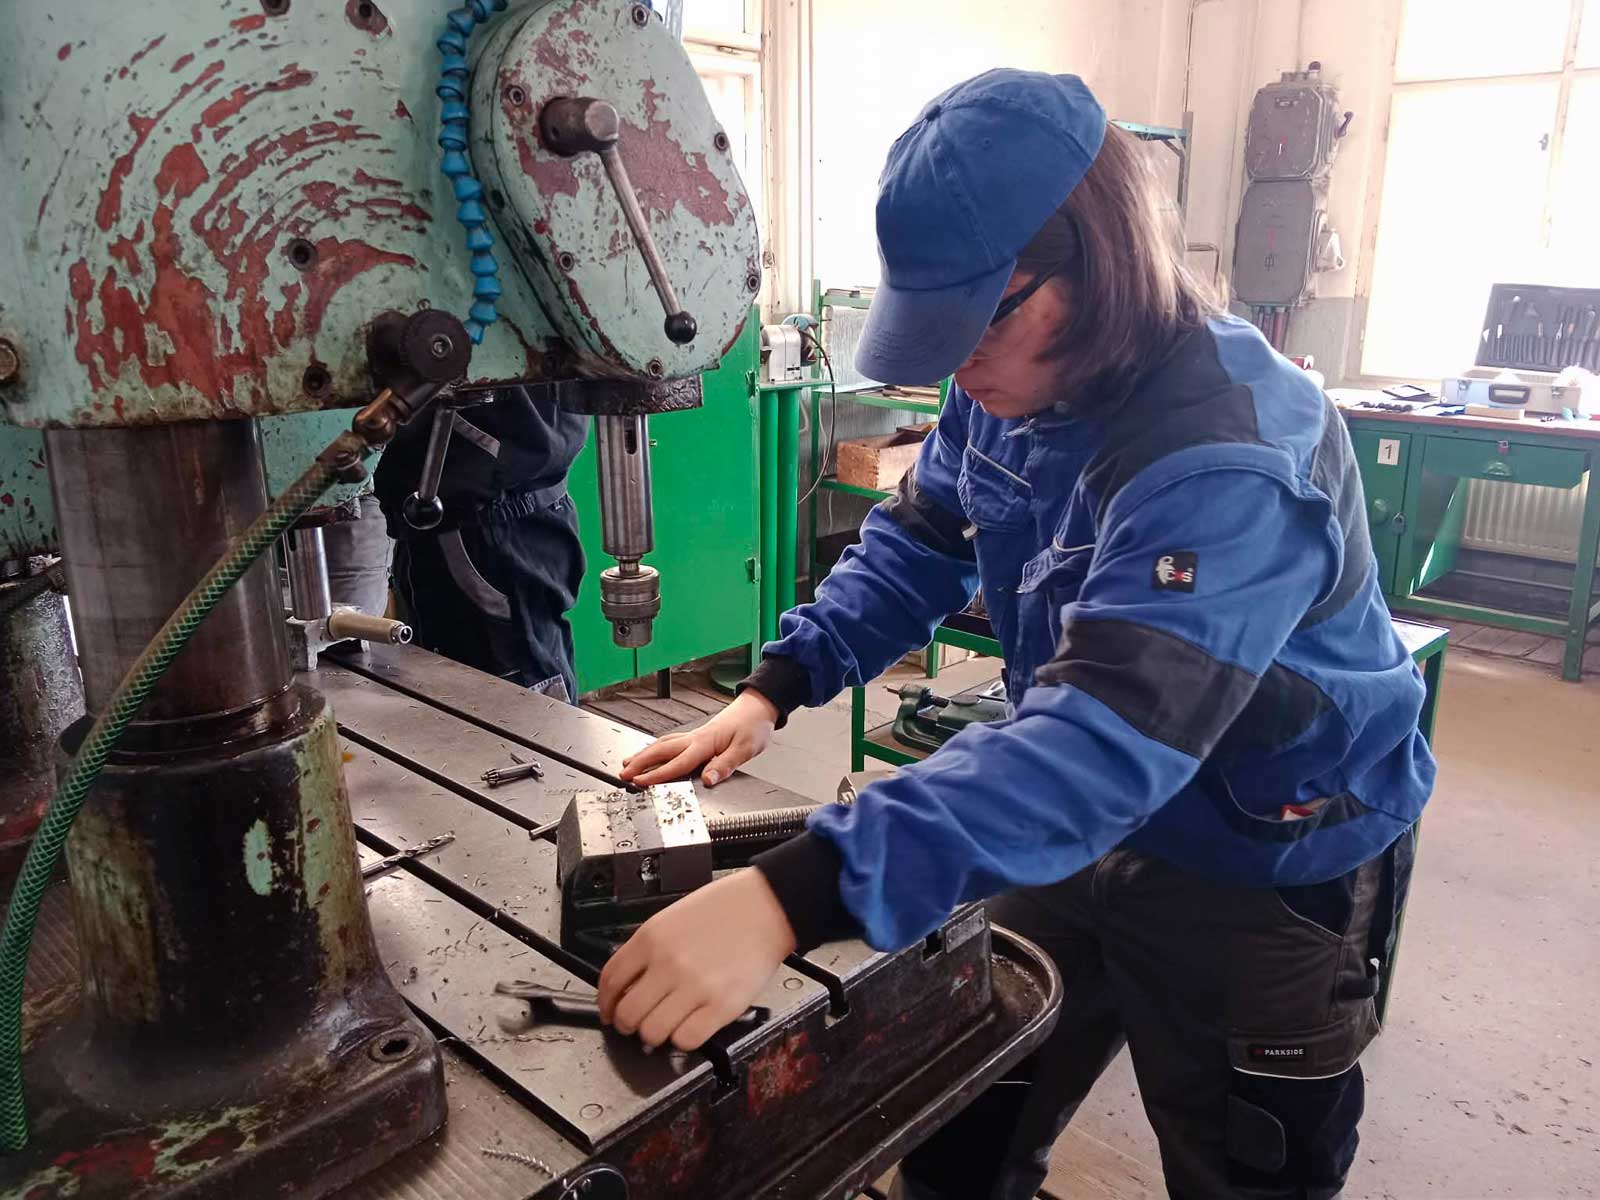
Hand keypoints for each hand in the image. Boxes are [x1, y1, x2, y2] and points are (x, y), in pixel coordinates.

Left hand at [598, 869, 796, 1050]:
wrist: (767, 906)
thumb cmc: (725, 909)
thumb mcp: (672, 918)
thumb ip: (647, 949)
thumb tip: (629, 984)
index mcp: (651, 938)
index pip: (610, 982)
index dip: (605, 1004)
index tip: (610, 1011)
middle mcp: (668, 964)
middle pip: (627, 1014)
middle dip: (627, 1025)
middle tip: (635, 1025)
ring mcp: (695, 987)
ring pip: (652, 1033)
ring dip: (654, 1035)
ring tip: (664, 1027)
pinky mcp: (722, 1006)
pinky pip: (687, 1040)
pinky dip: (683, 1039)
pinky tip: (689, 1027)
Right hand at [619, 689, 778, 786]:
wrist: (758, 707)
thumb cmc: (753, 726)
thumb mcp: (745, 749)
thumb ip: (725, 765)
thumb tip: (709, 780)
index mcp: (706, 742)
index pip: (678, 762)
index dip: (658, 774)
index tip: (641, 782)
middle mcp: (696, 738)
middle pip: (661, 750)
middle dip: (640, 763)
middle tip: (623, 774)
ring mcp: (695, 736)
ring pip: (663, 745)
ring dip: (644, 755)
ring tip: (628, 764)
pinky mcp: (697, 736)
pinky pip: (671, 742)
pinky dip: (656, 748)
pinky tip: (651, 752)